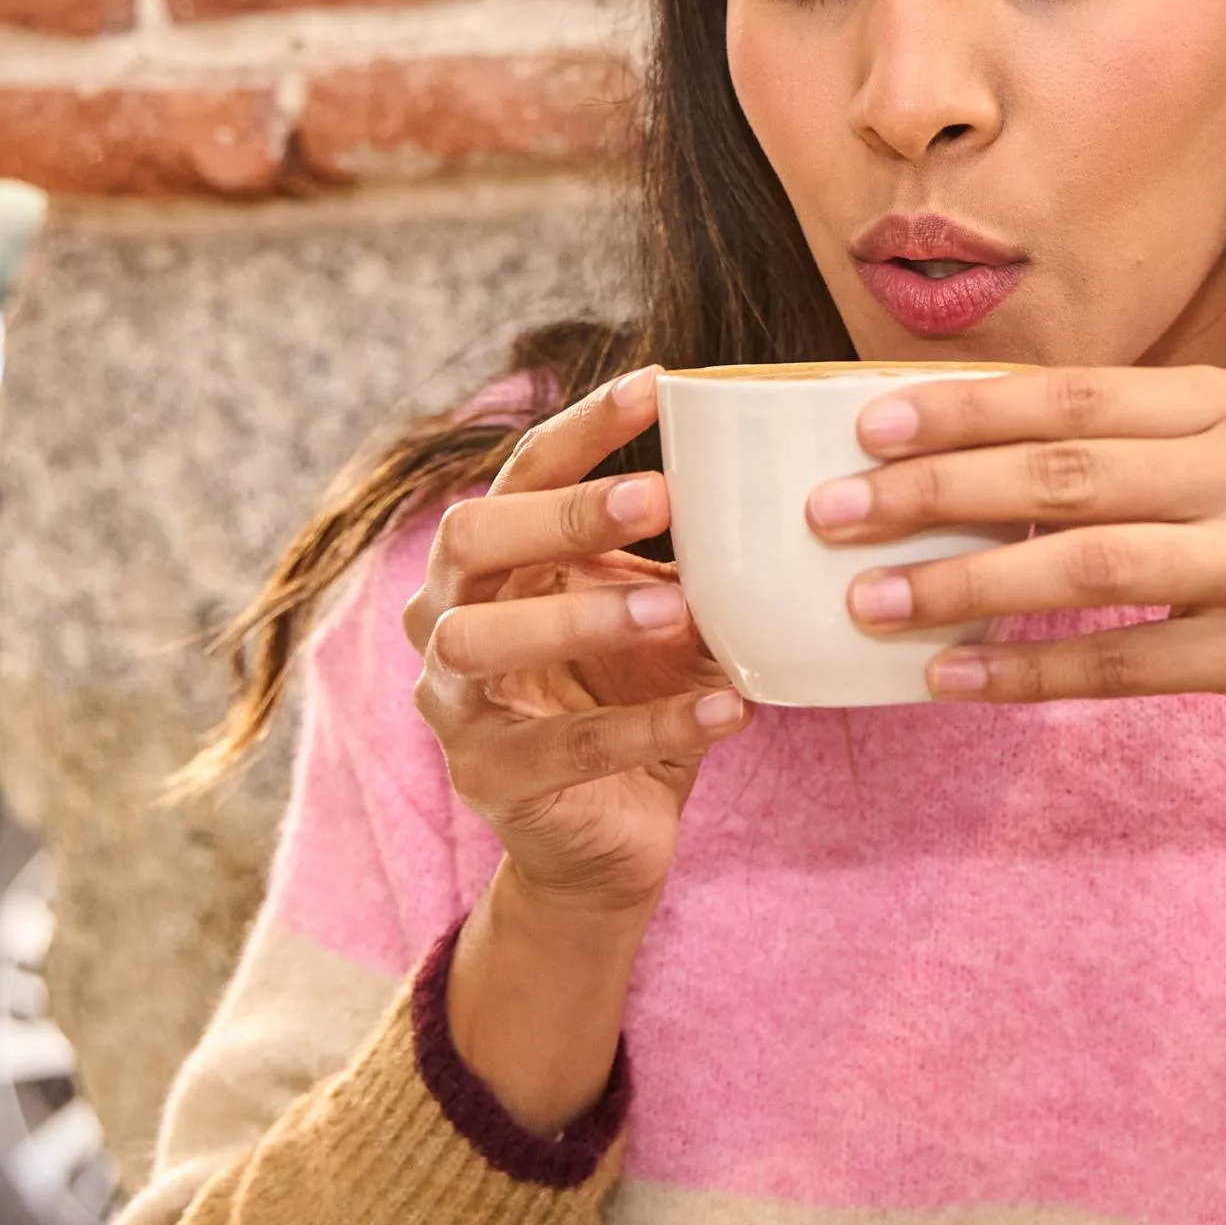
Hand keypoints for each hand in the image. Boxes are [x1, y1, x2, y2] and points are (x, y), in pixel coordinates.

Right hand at [405, 364, 747, 922]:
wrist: (604, 838)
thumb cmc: (631, 696)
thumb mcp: (661, 613)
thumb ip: (689, 557)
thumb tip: (778, 476)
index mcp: (491, 558)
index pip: (522, 471)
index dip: (583, 428)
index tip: (659, 385)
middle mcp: (447, 614)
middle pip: (471, 538)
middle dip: (562, 514)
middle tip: (661, 496)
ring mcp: (453, 701)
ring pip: (481, 642)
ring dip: (584, 617)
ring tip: (679, 610)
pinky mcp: (488, 780)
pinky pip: (564, 750)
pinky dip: (654, 725)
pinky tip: (730, 709)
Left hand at [807, 367, 1225, 907]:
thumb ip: (1122, 456)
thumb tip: (952, 453)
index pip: (1078, 395)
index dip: (967, 408)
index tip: (865, 426)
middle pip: (1067, 474)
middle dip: (937, 494)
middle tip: (835, 516)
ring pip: (1084, 567)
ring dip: (964, 586)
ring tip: (871, 603)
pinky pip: (1121, 661)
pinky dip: (1026, 669)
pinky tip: (951, 679)